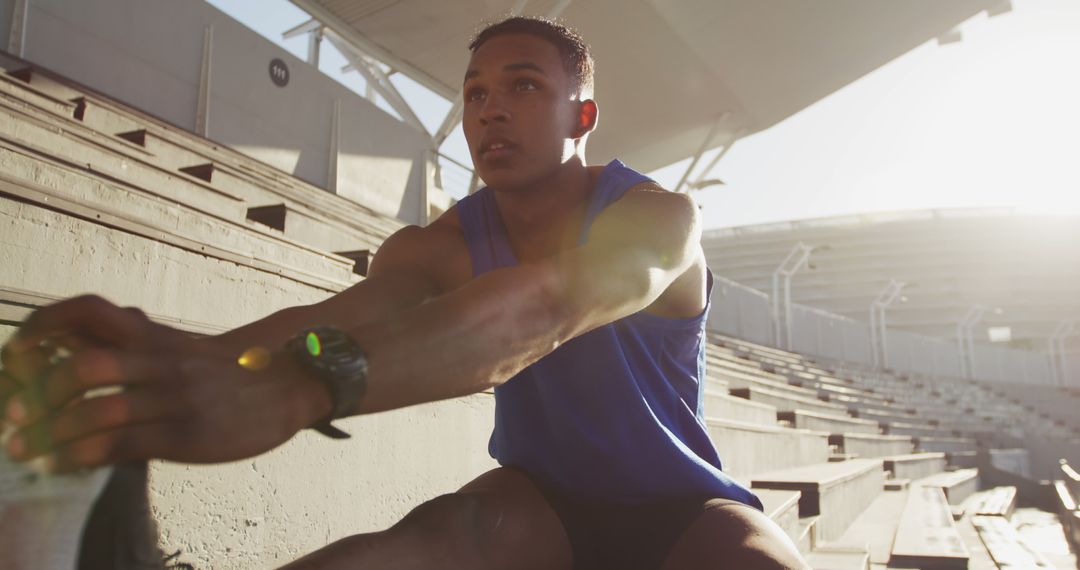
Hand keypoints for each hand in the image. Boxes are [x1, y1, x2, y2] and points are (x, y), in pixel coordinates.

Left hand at [1, 295, 326, 471]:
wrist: (291, 383)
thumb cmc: (228, 370)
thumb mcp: (181, 345)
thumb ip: (137, 340)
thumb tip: (84, 337)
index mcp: (155, 335)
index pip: (89, 311)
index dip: (43, 325)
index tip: (16, 350)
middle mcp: (162, 360)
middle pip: (86, 365)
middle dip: (40, 393)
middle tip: (15, 414)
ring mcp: (175, 398)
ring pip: (99, 411)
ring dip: (52, 433)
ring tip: (27, 448)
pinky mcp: (186, 435)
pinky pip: (123, 446)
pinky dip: (82, 456)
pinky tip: (65, 463)